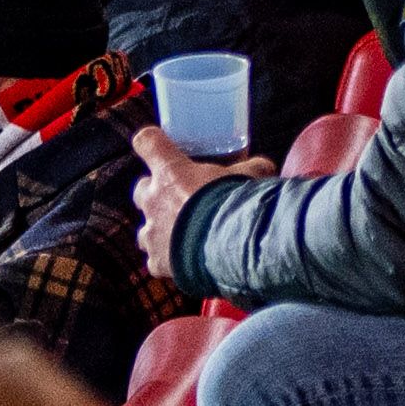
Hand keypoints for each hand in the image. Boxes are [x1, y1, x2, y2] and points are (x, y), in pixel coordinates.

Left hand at [130, 126, 273, 273]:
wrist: (232, 247)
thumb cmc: (236, 204)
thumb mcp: (252, 175)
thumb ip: (252, 168)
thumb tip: (263, 166)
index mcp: (170, 170)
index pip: (146, 142)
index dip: (150, 143)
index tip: (156, 146)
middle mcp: (154, 199)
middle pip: (141, 189)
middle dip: (155, 193)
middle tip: (177, 198)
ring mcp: (152, 232)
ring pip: (145, 229)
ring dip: (160, 230)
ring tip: (183, 236)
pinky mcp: (157, 260)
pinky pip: (156, 260)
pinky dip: (168, 261)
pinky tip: (185, 262)